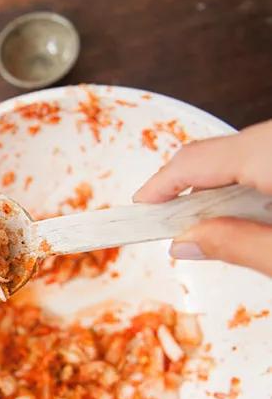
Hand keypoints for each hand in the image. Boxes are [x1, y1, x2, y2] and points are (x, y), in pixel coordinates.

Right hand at [133, 119, 271, 275]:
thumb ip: (238, 245)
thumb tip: (186, 242)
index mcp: (271, 153)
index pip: (193, 161)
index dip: (158, 187)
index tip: (139, 209)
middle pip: (216, 153)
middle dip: (190, 191)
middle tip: (176, 229)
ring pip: (242, 152)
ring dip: (224, 189)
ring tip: (223, 228)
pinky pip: (265, 153)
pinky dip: (252, 181)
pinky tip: (259, 211)